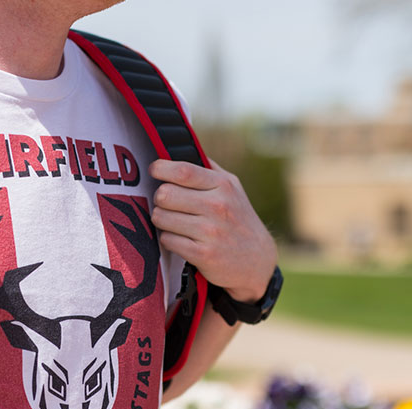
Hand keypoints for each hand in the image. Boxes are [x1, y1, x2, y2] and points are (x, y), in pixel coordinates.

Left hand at [150, 158, 276, 302]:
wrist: (256, 260)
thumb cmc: (237, 219)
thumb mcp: (232, 188)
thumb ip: (208, 169)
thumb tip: (182, 145)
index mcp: (223, 185)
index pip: (182, 171)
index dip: (160, 169)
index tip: (154, 171)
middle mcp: (217, 206)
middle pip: (164, 194)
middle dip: (159, 199)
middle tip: (166, 204)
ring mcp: (210, 231)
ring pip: (161, 218)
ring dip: (161, 220)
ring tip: (173, 222)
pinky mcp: (202, 254)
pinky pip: (167, 240)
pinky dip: (168, 239)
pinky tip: (180, 239)